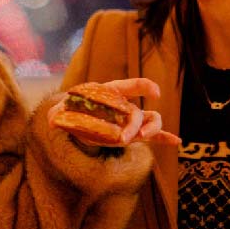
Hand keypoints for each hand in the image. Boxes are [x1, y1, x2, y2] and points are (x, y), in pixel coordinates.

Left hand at [48, 77, 180, 147]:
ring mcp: (131, 121)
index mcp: (112, 94)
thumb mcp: (63, 111)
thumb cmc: (72, 111)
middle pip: (139, 113)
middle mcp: (125, 106)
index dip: (144, 86)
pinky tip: (177, 142)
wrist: (78, 121)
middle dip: (135, 125)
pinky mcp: (133, 135)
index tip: (154, 92)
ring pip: (151, 121)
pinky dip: (165, 138)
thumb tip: (53, 120)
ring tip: (142, 138)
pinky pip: (154, 135)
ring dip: (152, 130)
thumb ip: (58, 114)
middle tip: (124, 138)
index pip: (131, 86)